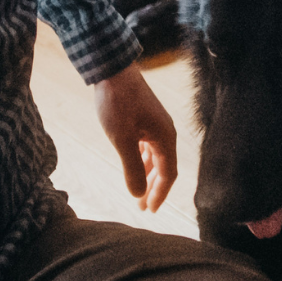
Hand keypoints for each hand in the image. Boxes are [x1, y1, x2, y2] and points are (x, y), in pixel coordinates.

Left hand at [93, 63, 177, 210]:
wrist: (113, 70)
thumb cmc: (118, 103)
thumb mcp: (122, 138)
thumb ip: (132, 167)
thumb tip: (138, 193)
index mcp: (165, 138)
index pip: (169, 174)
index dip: (160, 194)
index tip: (150, 210)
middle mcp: (165, 132)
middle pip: (164, 167)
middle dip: (154, 188)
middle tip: (142, 206)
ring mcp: (156, 125)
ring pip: (156, 157)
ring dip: (148, 175)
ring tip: (138, 190)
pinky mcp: (145, 119)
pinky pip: (148, 146)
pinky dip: (143, 160)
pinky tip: (133, 165)